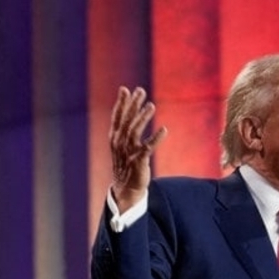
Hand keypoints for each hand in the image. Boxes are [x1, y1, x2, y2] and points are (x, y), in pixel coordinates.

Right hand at [109, 86, 163, 211]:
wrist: (125, 188)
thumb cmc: (126, 163)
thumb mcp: (122, 144)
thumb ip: (126, 126)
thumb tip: (132, 108)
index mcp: (115, 137)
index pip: (117, 117)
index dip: (121, 103)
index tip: (125, 89)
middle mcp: (119, 143)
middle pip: (126, 121)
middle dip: (133, 105)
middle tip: (141, 91)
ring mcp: (128, 152)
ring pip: (134, 132)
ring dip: (143, 118)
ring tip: (151, 106)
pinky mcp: (138, 161)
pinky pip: (147, 148)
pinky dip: (156, 139)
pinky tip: (164, 130)